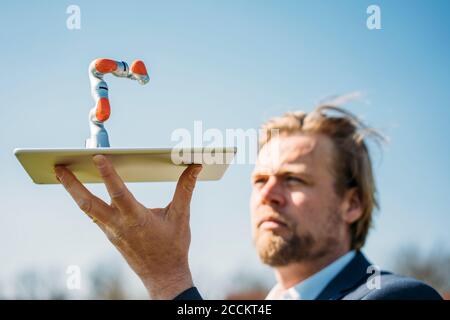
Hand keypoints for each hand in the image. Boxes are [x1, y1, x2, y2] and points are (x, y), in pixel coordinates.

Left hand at [54, 155, 201, 298]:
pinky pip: (95, 215)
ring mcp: (112, 232)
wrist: (164, 277)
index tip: (97, 157)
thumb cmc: (173, 247)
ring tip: (62, 174)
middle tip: (58, 167)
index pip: (118, 193)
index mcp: (137, 220)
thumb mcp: (181, 216)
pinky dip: (86, 201)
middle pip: (88, 204)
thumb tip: (194, 167)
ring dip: (73, 192)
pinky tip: (83, 192)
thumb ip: (185, 189)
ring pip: (87, 210)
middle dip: (71, 185)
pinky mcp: (111, 235)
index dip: (108, 174)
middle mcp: (119, 226)